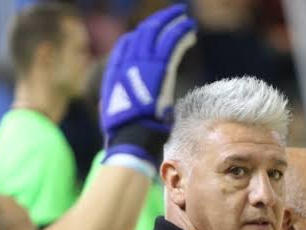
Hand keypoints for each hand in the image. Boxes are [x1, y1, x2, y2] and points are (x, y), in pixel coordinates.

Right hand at [100, 4, 195, 157]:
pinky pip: (172, 44)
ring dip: (175, 24)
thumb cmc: (128, 133)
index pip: (127, 44)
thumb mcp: (118, 112)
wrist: (133, 138)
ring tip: (187, 20)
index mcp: (114, 72)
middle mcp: (126, 63)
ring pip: (159, 35)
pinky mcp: (159, 68)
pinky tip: (191, 33)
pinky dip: (182, 36)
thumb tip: (122, 104)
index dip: (142, 34)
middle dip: (160, 21)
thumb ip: (122, 100)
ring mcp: (142, 64)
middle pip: (144, 33)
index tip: (154, 31)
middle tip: (175, 15)